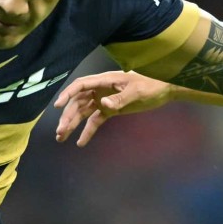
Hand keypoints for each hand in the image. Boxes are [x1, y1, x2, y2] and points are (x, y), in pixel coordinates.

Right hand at [53, 71, 175, 145]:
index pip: (80, 86)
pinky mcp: (110, 110)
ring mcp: (104, 100)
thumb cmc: (151, 85)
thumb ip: (120, 98)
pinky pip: (95, 121)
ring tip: (61, 137)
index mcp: (104, 81)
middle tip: (60, 131)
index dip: (67, 94)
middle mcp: (100, 90)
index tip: (57, 106)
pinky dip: (88, 131)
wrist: (164, 89)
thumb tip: (103, 104)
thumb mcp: (136, 91)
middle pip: (78, 102)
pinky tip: (81, 142)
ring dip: (73, 124)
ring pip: (83, 113)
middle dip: (68, 116)